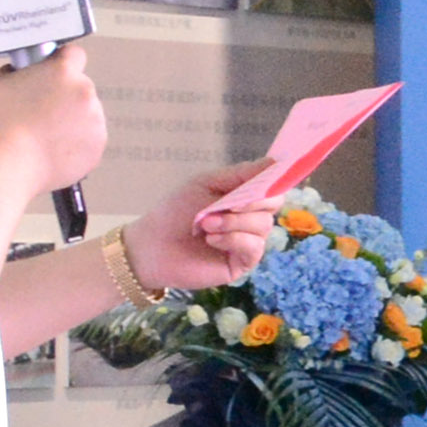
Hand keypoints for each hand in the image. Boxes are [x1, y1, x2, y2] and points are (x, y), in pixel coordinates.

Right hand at [0, 40, 106, 200]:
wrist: (11, 165)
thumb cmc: (1, 124)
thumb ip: (16, 70)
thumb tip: (21, 70)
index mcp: (63, 72)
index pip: (74, 54)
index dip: (63, 62)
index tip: (55, 71)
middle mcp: (85, 92)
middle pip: (79, 87)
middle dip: (64, 96)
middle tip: (42, 111)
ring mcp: (95, 120)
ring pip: (86, 114)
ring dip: (72, 120)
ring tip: (46, 134)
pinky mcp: (98, 146)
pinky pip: (89, 139)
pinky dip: (77, 143)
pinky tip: (55, 148)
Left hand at [123, 163, 278, 292]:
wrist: (153, 245)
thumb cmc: (175, 212)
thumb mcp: (206, 184)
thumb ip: (240, 174)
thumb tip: (274, 163)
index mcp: (242, 198)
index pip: (272, 189)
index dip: (271, 184)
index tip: (261, 183)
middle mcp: (249, 219)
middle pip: (272, 206)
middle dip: (251, 204)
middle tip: (227, 205)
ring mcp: (247, 242)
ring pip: (263, 226)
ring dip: (234, 222)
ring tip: (206, 225)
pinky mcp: (241, 263)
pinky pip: (254, 248)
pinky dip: (234, 240)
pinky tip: (212, 240)